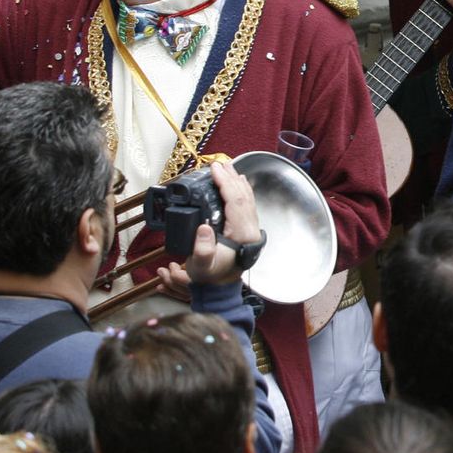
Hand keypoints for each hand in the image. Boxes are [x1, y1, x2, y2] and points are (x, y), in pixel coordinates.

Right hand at [182, 159, 261, 286]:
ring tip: (227, 167)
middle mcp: (250, 230)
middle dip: (231, 178)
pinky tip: (237, 183)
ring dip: (236, 182)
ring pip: (247, 199)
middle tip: (219, 163)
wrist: (218, 289)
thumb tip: (204, 227)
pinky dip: (241, 191)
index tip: (214, 169)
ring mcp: (251, 229)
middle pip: (243, 196)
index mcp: (242, 235)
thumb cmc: (208, 277)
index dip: (225, 184)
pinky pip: (247, 205)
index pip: (236, 202)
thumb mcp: (201, 267)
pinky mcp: (247, 230)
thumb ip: (202, 250)